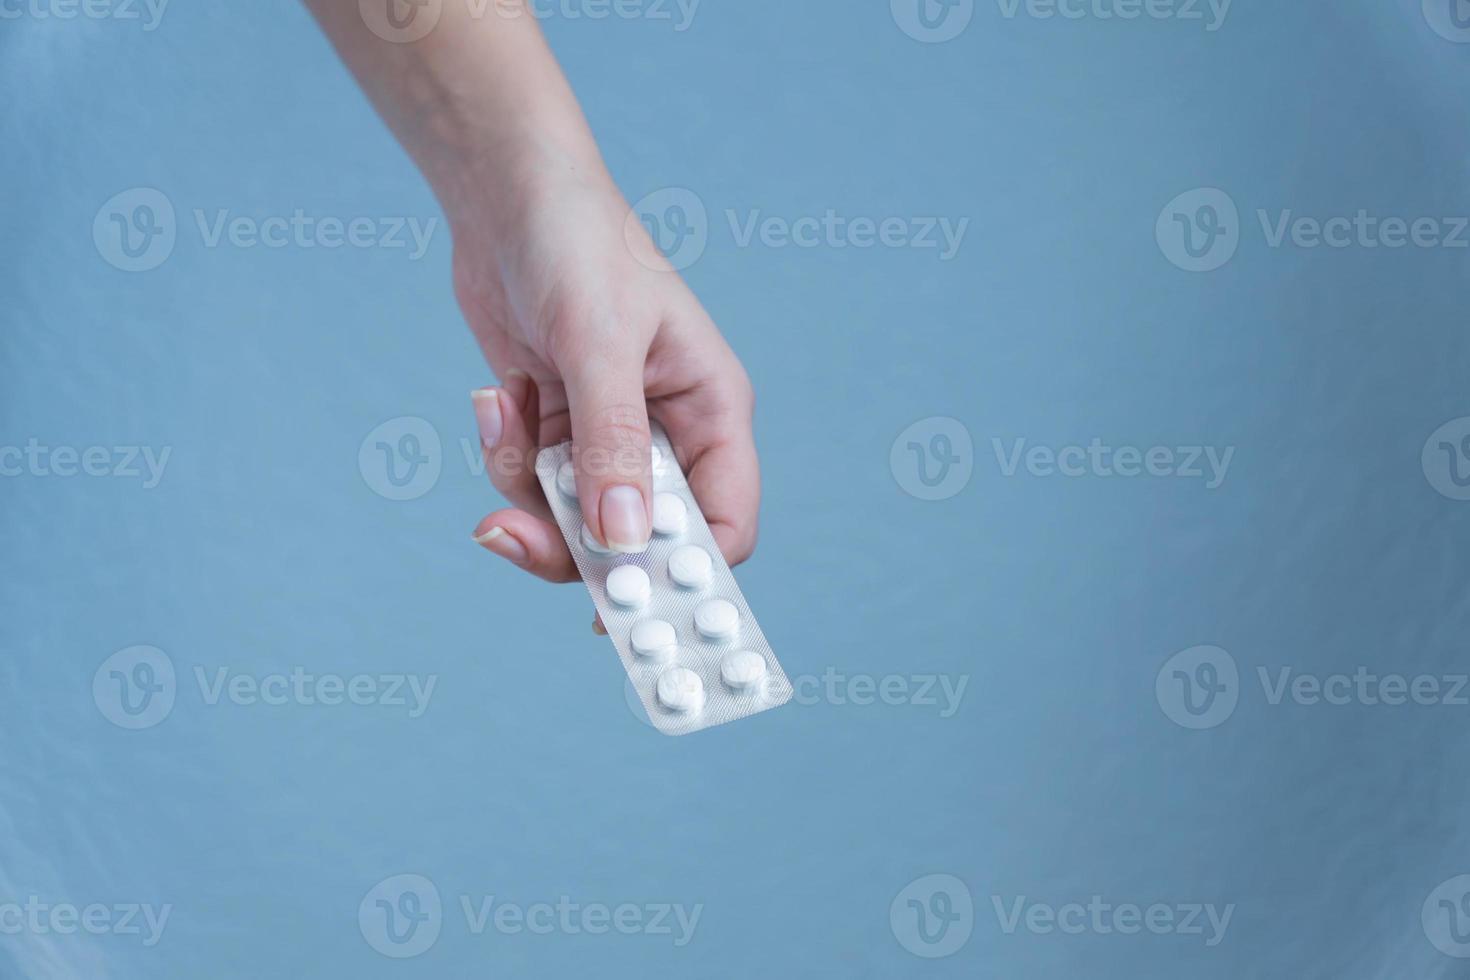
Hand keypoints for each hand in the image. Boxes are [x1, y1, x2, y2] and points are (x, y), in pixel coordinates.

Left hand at [462, 164, 758, 582]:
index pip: (722, 525)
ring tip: (501, 412)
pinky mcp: (559, 430)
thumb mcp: (599, 346)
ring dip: (523, 484)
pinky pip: (532, 483)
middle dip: (571, 539)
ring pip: (573, 519)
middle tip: (506, 532)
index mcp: (711, 413)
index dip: (682, 577)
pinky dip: (504, 453)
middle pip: (638, 539)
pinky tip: (495, 395)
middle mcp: (667, 434)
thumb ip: (611, 447)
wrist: (506, 198)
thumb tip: (624, 542)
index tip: (618, 606)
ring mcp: (609, 437)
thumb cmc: (579, 247)